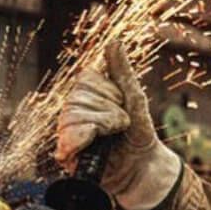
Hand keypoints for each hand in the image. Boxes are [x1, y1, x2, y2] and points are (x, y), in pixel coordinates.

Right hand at [55, 41, 180, 209]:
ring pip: (72, 117)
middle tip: (121, 124)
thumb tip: (114, 43)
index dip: (107, 92)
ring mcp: (69, 133)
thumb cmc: (139, 133)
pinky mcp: (68, 155)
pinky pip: (67, 138)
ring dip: (101, 125)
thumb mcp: (135, 98)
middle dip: (106, 111)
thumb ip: (122, 71)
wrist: (143, 166)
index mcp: (88, 96)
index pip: (84, 80)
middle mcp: (74, 112)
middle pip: (77, 99)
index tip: (122, 104)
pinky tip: (95, 143)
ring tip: (113, 135)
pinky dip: (84, 139)